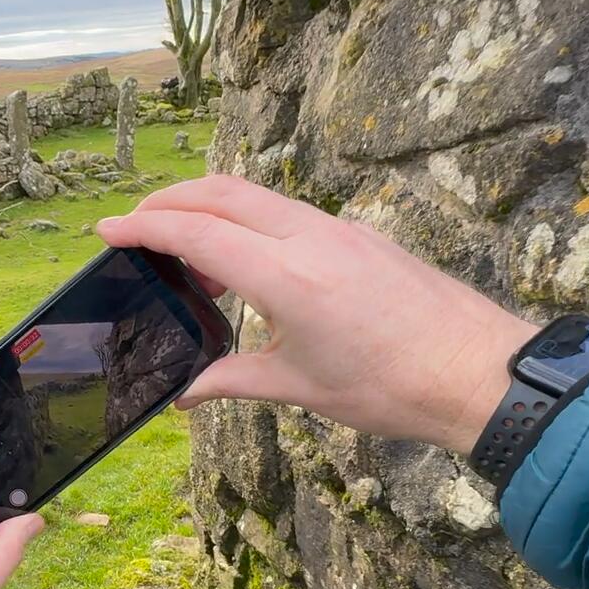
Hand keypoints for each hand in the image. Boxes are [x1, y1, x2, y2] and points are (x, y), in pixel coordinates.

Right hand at [98, 176, 537, 452]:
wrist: (480, 373)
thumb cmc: (394, 386)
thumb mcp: (301, 388)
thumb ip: (233, 380)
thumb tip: (184, 395)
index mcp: (287, 277)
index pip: (197, 233)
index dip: (145, 227)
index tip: (108, 229)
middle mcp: (310, 239)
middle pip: (221, 193)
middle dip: (169, 200)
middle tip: (135, 223)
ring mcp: (339, 230)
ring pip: (257, 196)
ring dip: (210, 208)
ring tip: (186, 251)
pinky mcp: (359, 236)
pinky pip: (289, 212)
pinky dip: (250, 222)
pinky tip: (246, 264)